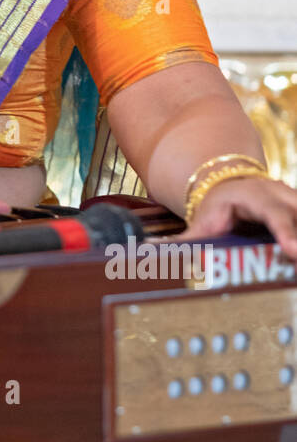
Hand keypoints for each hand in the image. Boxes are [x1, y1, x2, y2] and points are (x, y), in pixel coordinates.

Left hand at [174, 176, 296, 259]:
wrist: (229, 186)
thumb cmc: (216, 209)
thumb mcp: (202, 221)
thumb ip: (186, 242)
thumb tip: (158, 254)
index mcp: (254, 195)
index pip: (272, 212)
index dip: (285, 230)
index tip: (294, 250)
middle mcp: (279, 193)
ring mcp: (295, 200)